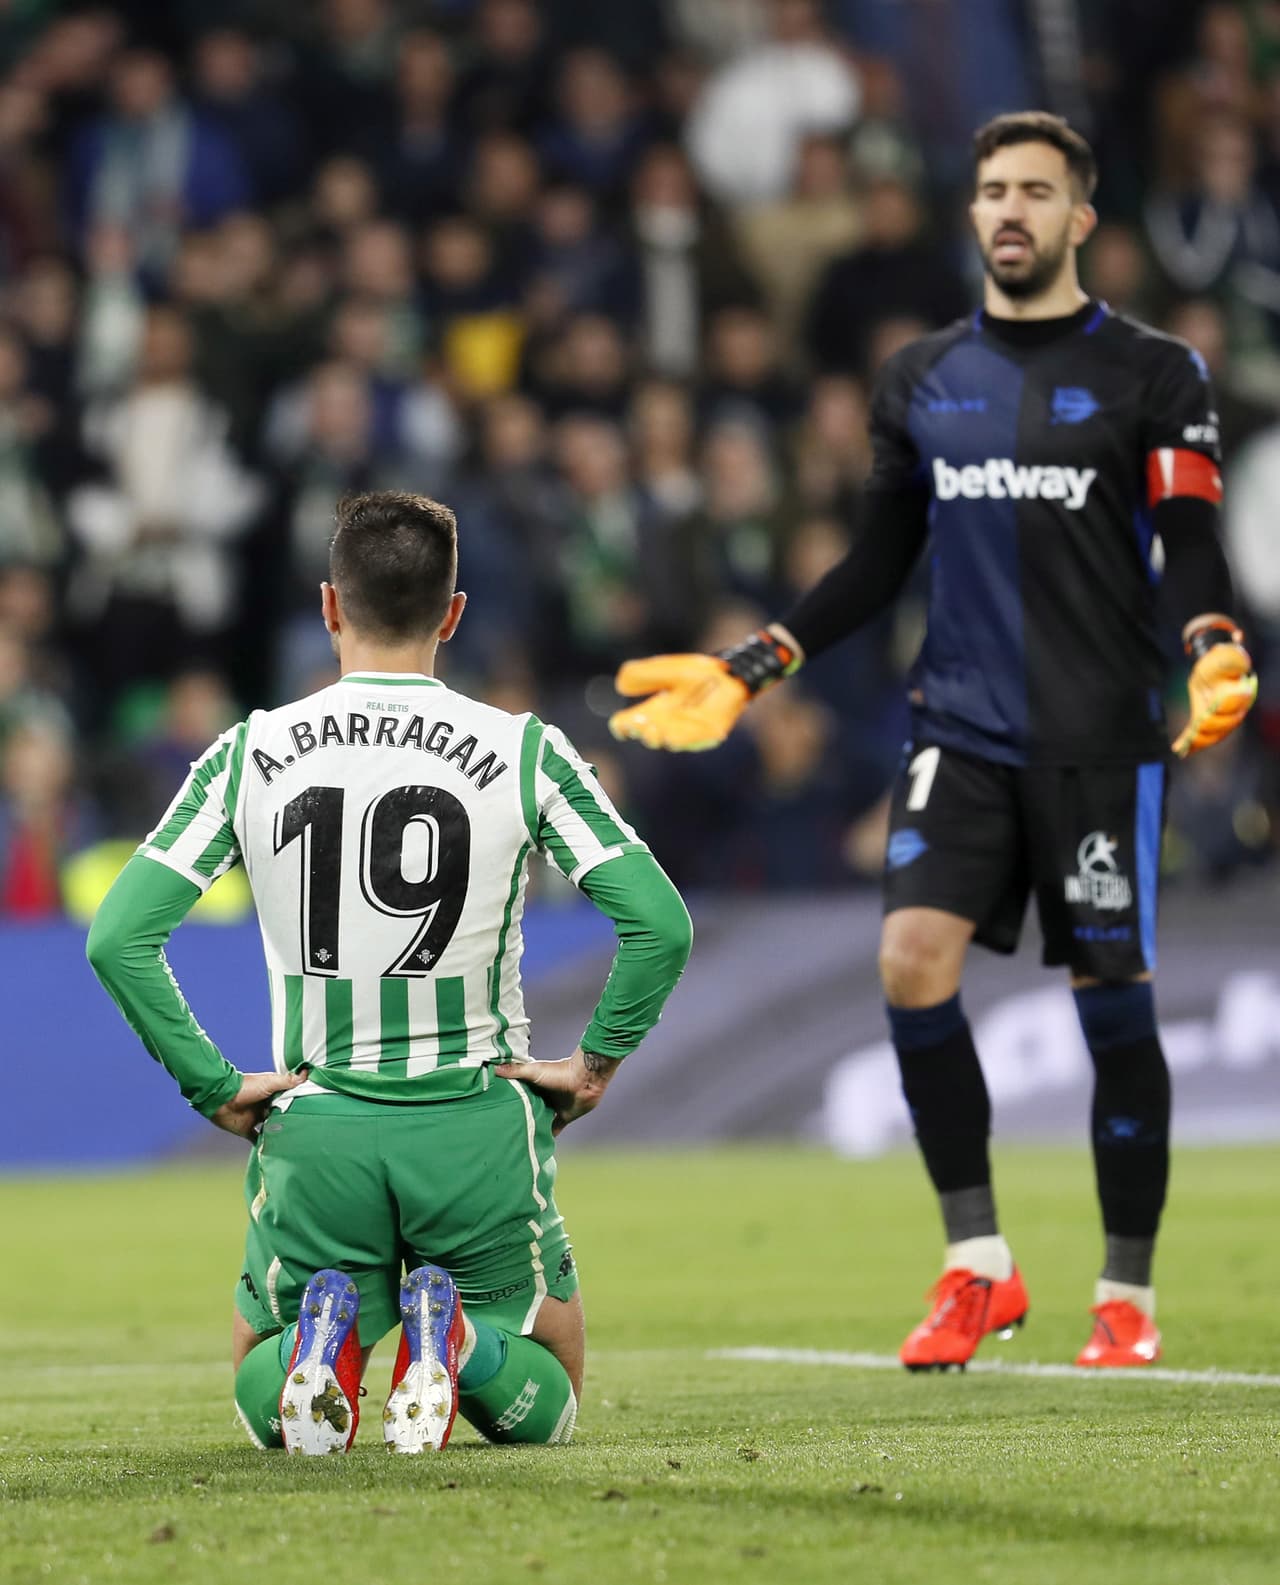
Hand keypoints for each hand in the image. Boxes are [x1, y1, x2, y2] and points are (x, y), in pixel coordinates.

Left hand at [210, 1069, 308, 1138]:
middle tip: (304, 1126)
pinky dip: (264, 1143)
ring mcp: (255, 1118)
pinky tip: (275, 1149)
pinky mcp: (246, 1129)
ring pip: (271, 1126)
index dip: (297, 1101)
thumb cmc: (245, 1088)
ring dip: (279, 1131)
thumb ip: (288, 1081)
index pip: (287, 1097)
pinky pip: (257, 1138)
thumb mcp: (270, 1082)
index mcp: (270, 1092)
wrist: (221, 1099)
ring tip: (293, 1138)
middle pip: (280, 1113)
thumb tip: (307, 1073)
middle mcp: (264, 1105)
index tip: (311, 1107)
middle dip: (289, 1118)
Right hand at [493, 1048, 619, 1134]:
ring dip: (532, 1126)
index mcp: (534, 1084)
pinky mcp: (563, 1116)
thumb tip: (492, 1068)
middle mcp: (543, 1095)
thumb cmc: (559, 1072)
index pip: (518, 1091)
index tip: (495, 1107)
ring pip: (539, 1119)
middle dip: (519, 1115)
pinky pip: (554, 1129)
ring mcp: (553, 1107)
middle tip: (502, 1127)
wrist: (585, 1080)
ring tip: (516, 1138)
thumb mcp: (533, 1071)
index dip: (508, 1098)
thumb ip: (514, 1070)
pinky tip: (538, 1146)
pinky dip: (547, 1136)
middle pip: (528, 1107)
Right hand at [609, 654, 749, 751]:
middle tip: (640, 723)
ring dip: (658, 737)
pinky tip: (671, 736)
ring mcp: (685, 732)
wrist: (727, 674)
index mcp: (651, 711)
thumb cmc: (695, 673)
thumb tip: (621, 685)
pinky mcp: (705, 735)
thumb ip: (642, 674)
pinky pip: (689, 740)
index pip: (628, 724)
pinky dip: (679, 738)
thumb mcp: (663, 669)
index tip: (623, 723)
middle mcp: (665, 725)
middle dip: (641, 731)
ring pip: (665, 740)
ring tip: (653, 730)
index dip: (622, 727)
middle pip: (645, 734)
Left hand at [1172, 638, 1256, 757]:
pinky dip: (1187, 743)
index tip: (1228, 698)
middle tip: (1202, 722)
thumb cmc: (1219, 664)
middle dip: (1215, 723)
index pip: (1239, 703)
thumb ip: (1230, 655)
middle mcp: (1232, 711)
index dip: (1233, 702)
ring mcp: (1218, 719)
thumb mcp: (1223, 657)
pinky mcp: (1203, 722)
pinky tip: (1178, 749)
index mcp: (1240, 695)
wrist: (1211, 670)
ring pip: (1212, 734)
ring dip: (1200, 739)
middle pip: (1227, 724)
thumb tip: (1237, 640)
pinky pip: (1197, 736)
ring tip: (1187, 743)